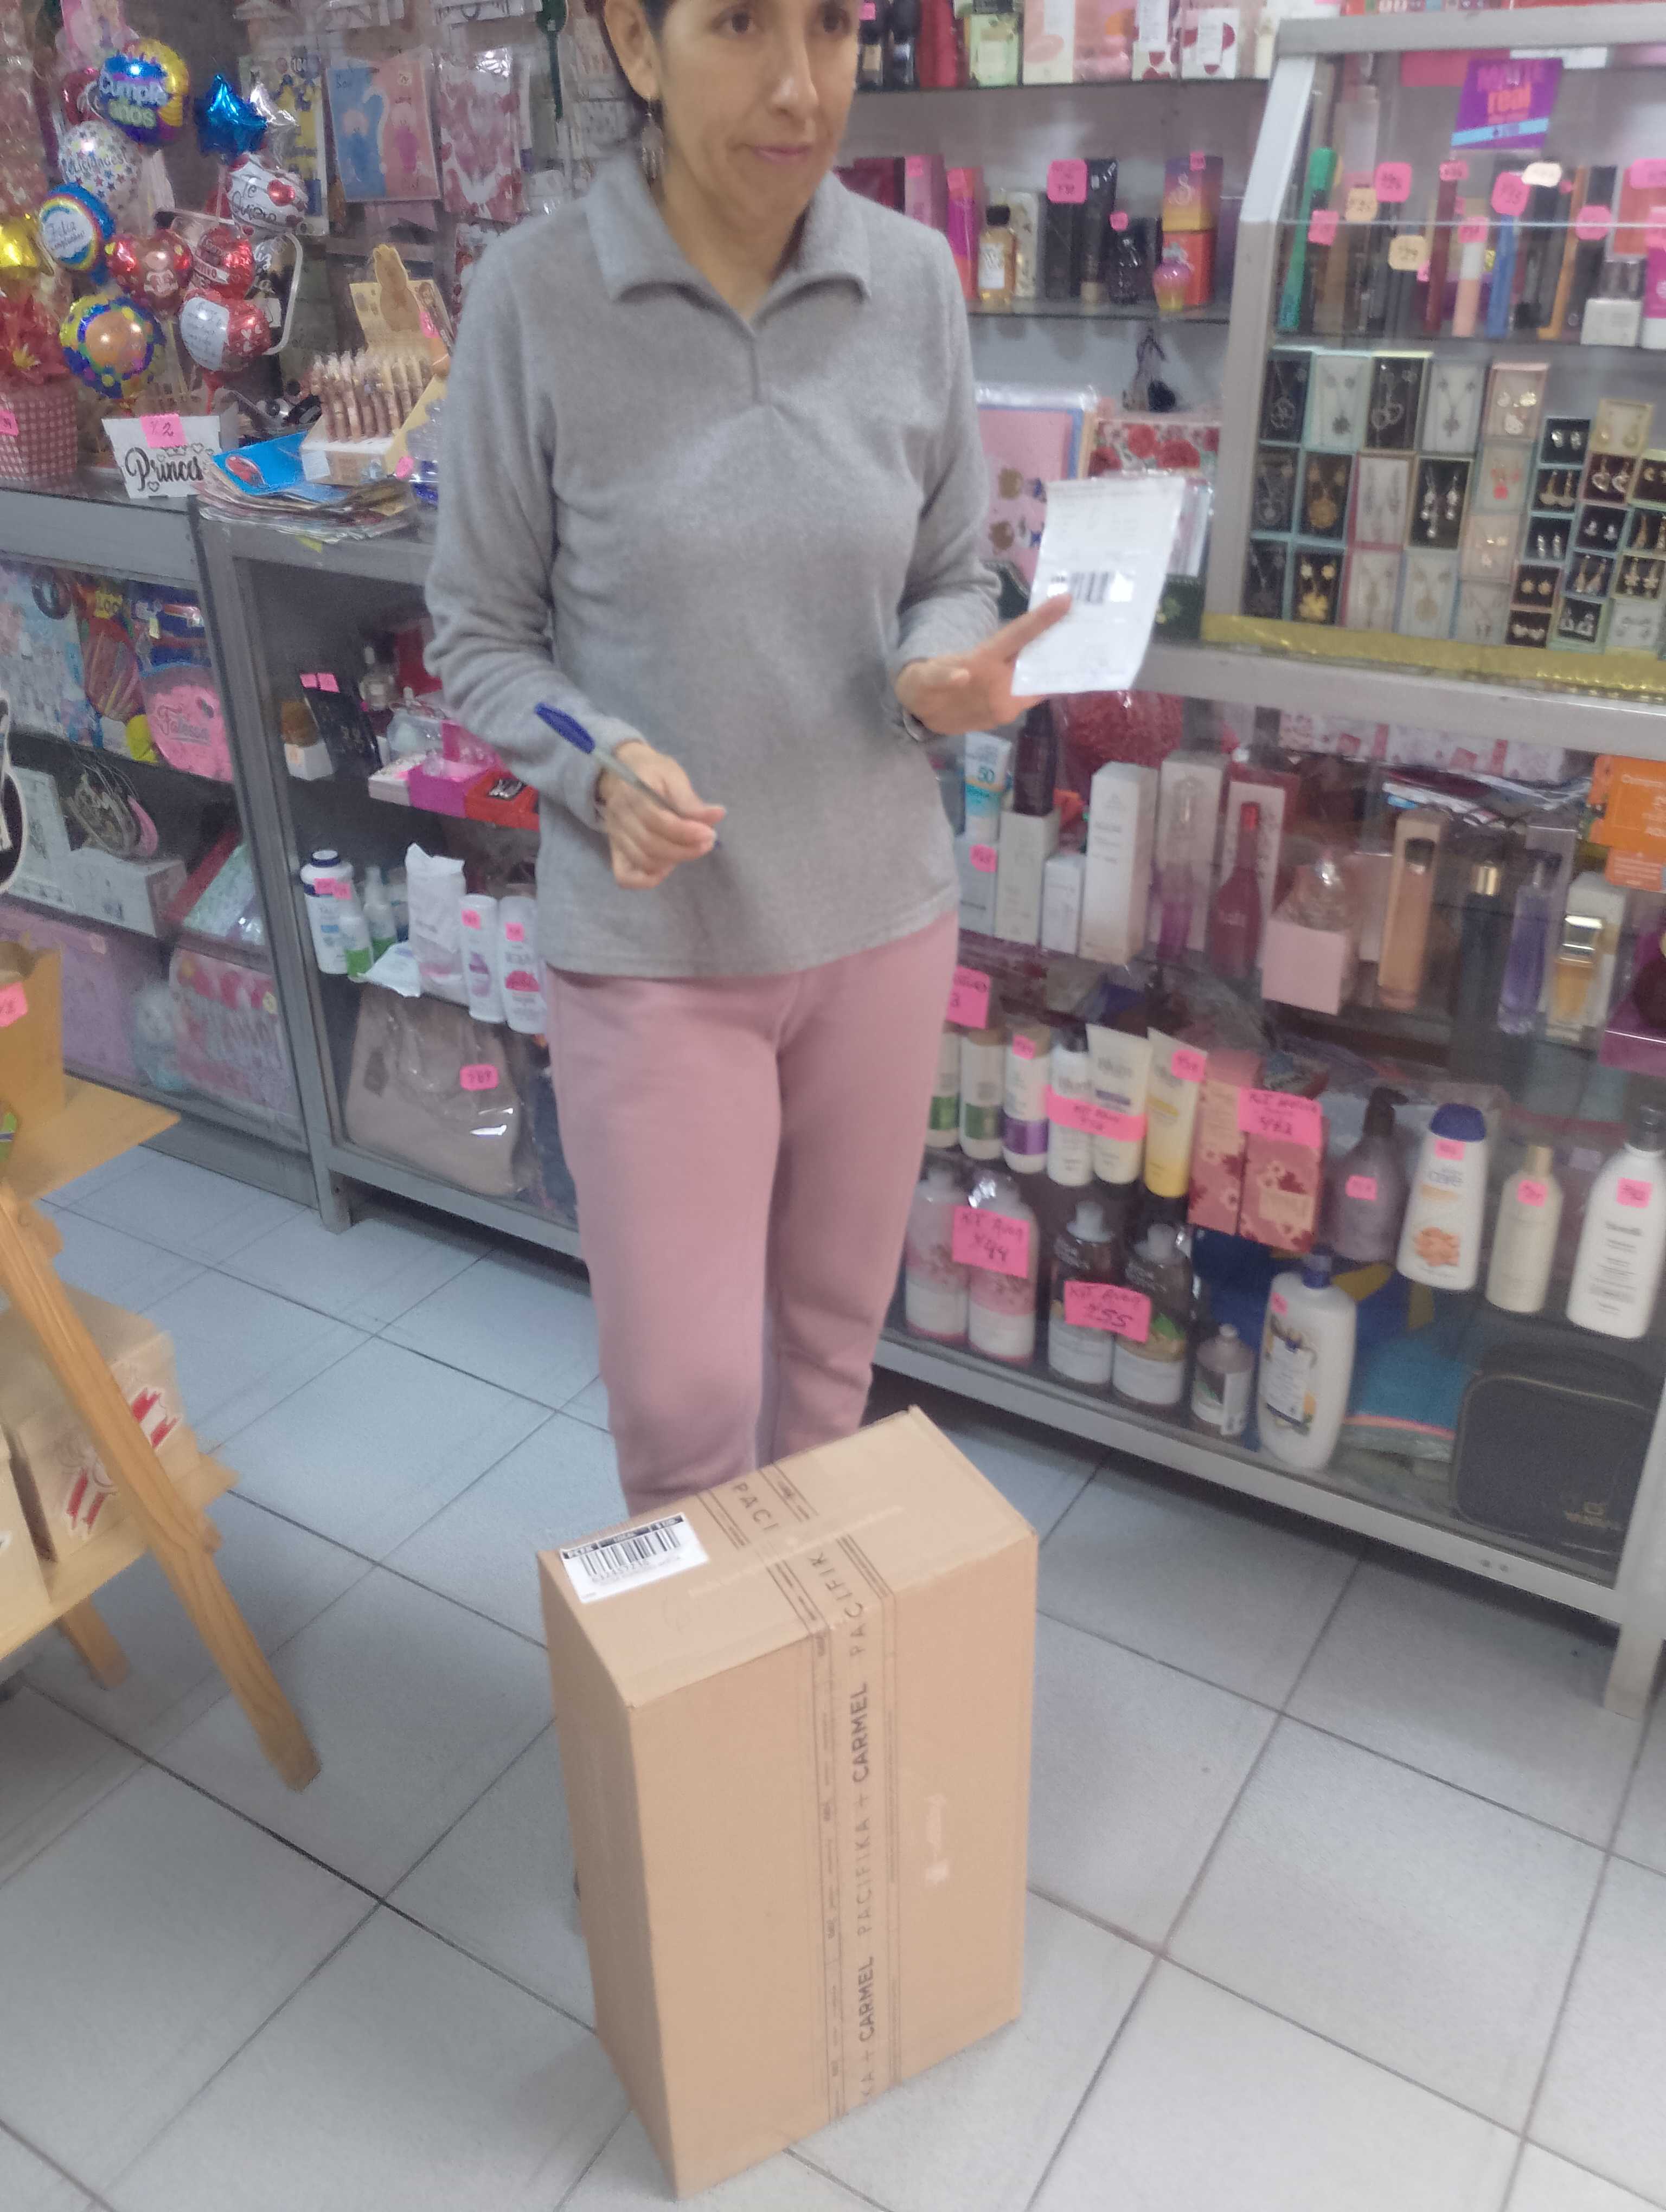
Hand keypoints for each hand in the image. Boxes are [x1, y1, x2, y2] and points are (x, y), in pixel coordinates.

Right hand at [598, 739, 724, 890]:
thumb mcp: (673, 776)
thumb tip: (718, 815)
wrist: (621, 772)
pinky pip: (625, 876)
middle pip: (651, 845)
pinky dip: (647, 879)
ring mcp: (615, 836)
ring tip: (691, 849)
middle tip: (707, 842)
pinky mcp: (615, 850)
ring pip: (643, 861)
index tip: (709, 834)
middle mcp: (620, 817)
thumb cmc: (652, 773)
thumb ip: (691, 800)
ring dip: (672, 861)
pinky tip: (666, 868)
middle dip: (685, 850)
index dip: (686, 832)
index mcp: (633, 793)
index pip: (659, 821)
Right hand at [894, 596, 1072, 737]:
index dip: (1042, 619)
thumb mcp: (946, 659)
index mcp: (981, 660)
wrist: (916, 712)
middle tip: (1080, 629)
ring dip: (1053, 669)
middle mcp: (995, 684)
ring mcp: (1000, 706)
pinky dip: (1042, 688)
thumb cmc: (934, 677)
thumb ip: (977, 654)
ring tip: (1070, 651)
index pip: (1017, 635)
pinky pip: (1029, 699)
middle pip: (1035, 661)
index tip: (1065, 601)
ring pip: (1037, 683)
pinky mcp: (1001, 719)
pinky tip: (1055, 681)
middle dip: (1057, 647)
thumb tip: (1010, 641)